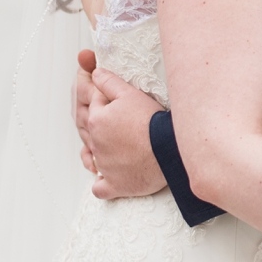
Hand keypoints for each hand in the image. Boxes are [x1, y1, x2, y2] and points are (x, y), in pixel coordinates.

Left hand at [74, 49, 168, 198]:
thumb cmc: (152, 122)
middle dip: (106, 128)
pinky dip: (104, 183)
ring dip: (105, 153)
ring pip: (96, 159)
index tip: (123, 106)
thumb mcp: (131, 94)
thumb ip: (109, 82)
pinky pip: (100, 188)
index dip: (109, 103)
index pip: (95, 108)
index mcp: (96, 120)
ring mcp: (104, 166)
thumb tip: (95, 73)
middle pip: (93, 133)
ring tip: (123, 148)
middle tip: (125, 126)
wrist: (168, 150)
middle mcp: (96, 144)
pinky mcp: (114, 185)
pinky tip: (111, 177)